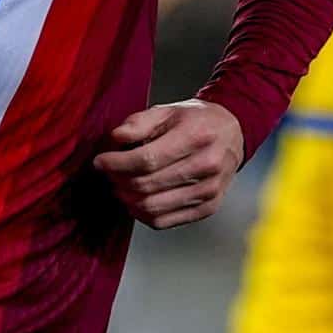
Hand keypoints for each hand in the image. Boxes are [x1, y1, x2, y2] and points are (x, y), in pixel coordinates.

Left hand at [93, 99, 244, 229]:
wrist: (232, 133)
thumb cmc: (196, 121)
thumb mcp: (167, 110)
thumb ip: (139, 122)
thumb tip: (116, 138)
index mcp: (196, 136)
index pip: (147, 159)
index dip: (117, 163)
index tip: (100, 161)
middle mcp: (207, 166)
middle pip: (148, 185)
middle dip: (118, 180)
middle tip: (107, 173)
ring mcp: (209, 191)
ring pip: (153, 207)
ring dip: (127, 199)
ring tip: (118, 185)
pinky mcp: (207, 208)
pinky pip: (164, 222)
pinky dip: (141, 214)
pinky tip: (134, 200)